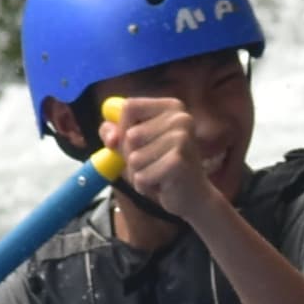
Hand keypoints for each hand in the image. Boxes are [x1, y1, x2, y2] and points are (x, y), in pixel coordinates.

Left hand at [102, 94, 226, 221]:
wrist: (192, 196)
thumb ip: (115, 133)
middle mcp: (180, 118)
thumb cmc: (160, 166)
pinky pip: (141, 176)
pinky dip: (145, 186)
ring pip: (134, 158)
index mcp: (171, 107)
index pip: (129, 107)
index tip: (129, 142)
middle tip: (152, 163)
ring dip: (139, 173)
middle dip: (131, 156)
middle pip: (129, 135)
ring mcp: (182, 139)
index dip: (121, 128)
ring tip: (157, 174)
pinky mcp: (179, 162)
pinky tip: (162, 185)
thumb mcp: (133, 145)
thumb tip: (111, 138)